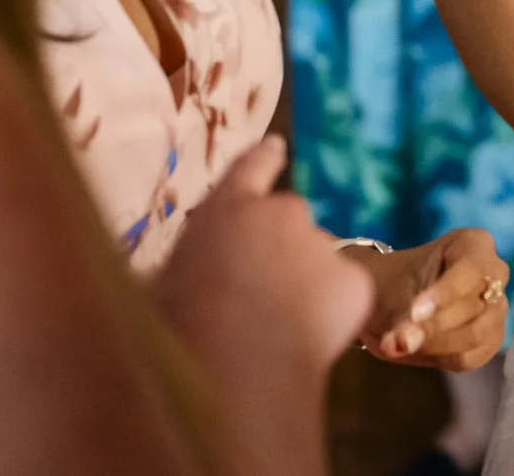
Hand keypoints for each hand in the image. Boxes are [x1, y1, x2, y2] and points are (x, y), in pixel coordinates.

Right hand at [152, 139, 370, 458]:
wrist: (231, 368)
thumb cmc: (177, 327)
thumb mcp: (160, 286)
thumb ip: (183, 265)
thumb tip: (180, 276)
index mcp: (228, 208)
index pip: (250, 168)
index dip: (263, 159)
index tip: (276, 147)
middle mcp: (282, 213)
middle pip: (286, 225)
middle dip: (276, 252)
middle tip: (254, 296)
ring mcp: (322, 244)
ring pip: (315, 263)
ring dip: (300, 286)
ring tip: (270, 332)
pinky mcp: (353, 280)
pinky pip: (342, 294)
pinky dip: (329, 313)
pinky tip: (300, 341)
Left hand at [346, 228, 508, 371]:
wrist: (389, 303)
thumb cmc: (393, 282)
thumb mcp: (390, 285)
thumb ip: (400, 311)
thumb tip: (405, 343)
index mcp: (474, 245)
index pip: (471, 270)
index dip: (444, 294)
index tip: (415, 314)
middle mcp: (494, 273)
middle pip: (472, 306)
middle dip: (433, 326)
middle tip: (399, 338)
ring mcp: (497, 307)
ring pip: (476, 334)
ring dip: (435, 344)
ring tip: (402, 345)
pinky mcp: (491, 339)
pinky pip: (473, 356)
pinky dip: (442, 358)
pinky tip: (420, 350)